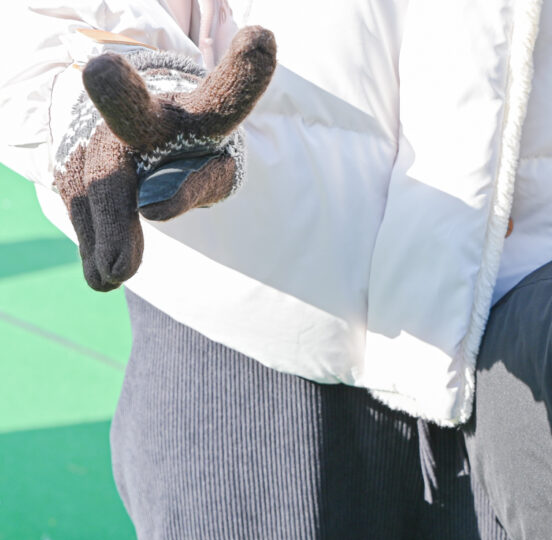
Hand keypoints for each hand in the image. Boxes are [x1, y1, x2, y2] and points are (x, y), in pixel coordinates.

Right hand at [53, 26, 276, 290]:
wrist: (140, 145)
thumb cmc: (194, 159)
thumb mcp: (216, 172)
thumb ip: (199, 185)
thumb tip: (152, 208)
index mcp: (199, 115)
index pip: (227, 97)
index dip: (245, 71)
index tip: (261, 38)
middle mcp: (145, 117)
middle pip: (134, 109)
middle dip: (120, 92)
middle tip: (102, 71)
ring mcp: (104, 138)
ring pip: (100, 179)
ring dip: (107, 229)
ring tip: (118, 275)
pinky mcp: (75, 165)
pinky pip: (82, 208)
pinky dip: (95, 245)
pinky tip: (104, 276)